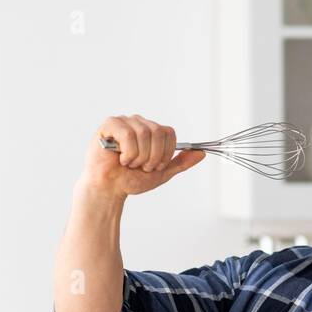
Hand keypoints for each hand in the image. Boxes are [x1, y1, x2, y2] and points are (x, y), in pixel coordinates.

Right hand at [82, 114, 205, 198]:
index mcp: (151, 131)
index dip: (165, 153)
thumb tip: (201, 153)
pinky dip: (128, 152)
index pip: (169, 133)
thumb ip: (181, 162)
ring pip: (145, 134)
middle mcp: (138, 123)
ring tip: (129, 163)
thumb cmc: (131, 180)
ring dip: (139, 157)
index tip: (155, 166)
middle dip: (153, 156)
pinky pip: (128, 134)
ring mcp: (124, 122)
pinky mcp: (110, 125)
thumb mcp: (162, 172)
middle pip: (158, 132)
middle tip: (142, 166)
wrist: (110, 189)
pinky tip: (121, 159)